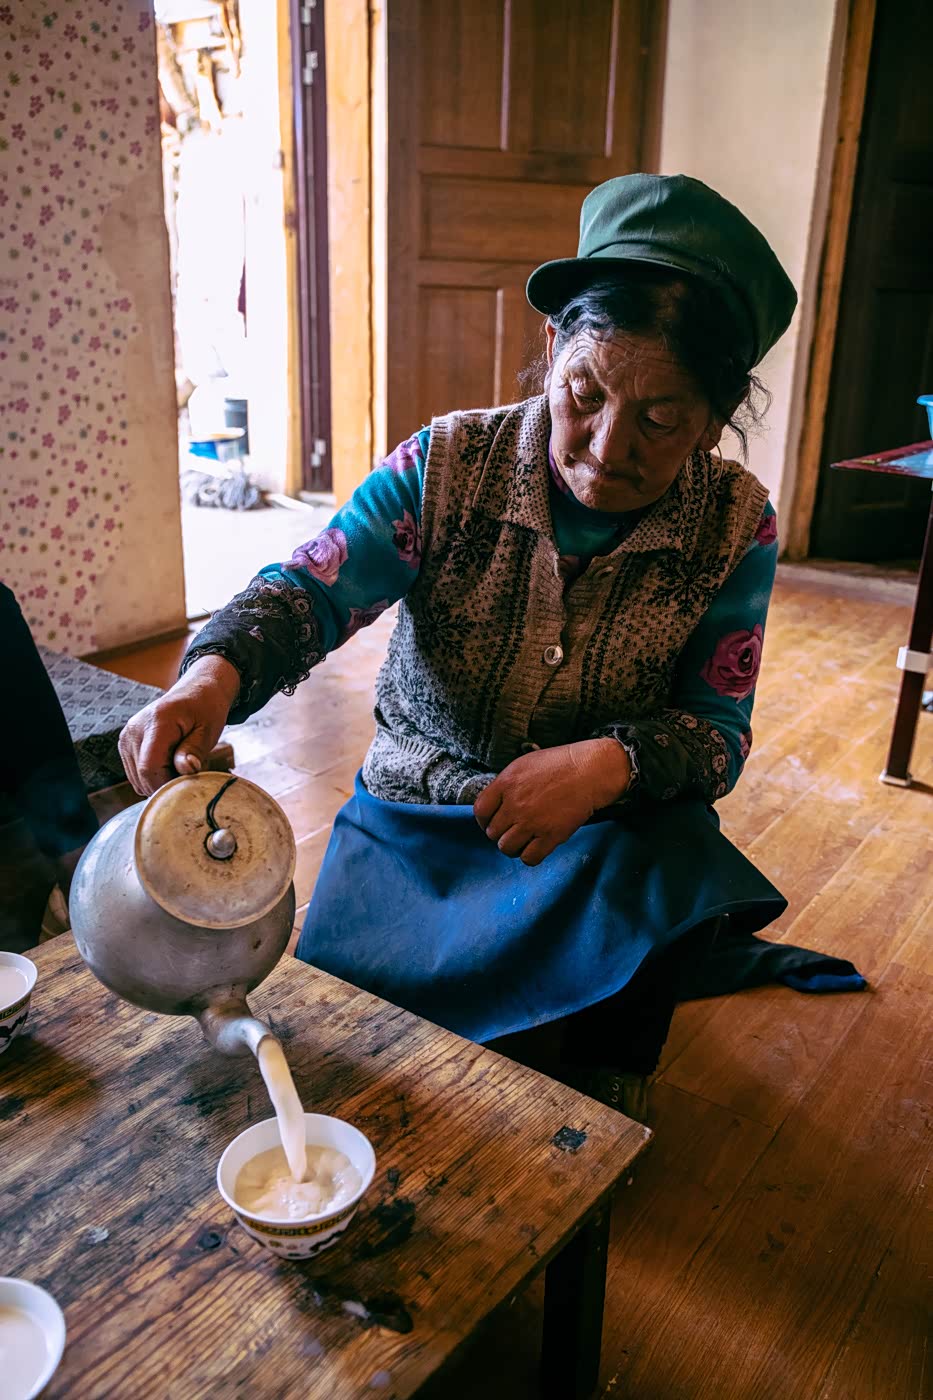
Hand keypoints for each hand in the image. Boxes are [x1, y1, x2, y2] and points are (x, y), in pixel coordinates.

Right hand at [118, 655, 240, 795]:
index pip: (150, 768)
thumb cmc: (206, 709)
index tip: (189, 785)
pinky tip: (170, 764)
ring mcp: (126, 737)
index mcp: (156, 722)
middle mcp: (134, 729)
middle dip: (167, 785)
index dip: (168, 784)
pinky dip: (153, 777)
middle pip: (142, 777)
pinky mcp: (125, 744)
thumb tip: (186, 770)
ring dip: (160, 782)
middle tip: (189, 774)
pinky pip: (136, 775)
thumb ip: (194, 750)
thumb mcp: (208, 730)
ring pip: (137, 780)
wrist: (196, 692)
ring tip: (181, 766)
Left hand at [473, 738, 631, 866]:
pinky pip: (529, 858)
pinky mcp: (551, 835)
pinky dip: (530, 856)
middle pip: (492, 833)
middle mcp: (515, 805)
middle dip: (501, 833)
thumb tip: (496, 804)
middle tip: (515, 829)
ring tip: (525, 839)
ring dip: (514, 846)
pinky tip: (537, 846)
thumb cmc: (560, 764)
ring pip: (506, 848)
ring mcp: (532, 822)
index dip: (484, 820)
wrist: (590, 771)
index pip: (480, 811)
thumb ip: (506, 785)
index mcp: (506, 784)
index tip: (492, 822)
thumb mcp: (524, 765)